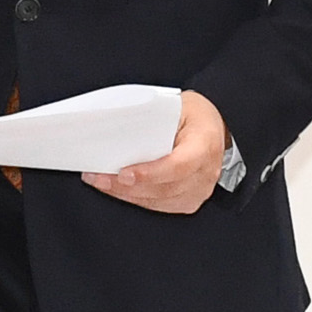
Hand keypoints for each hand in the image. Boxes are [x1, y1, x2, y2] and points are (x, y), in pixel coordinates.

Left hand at [85, 89, 228, 213]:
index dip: (150, 173)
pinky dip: (135, 198)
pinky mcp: (190, 200)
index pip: (178, 166)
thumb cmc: (194, 115)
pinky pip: (159, 205)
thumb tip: (116, 127)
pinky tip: (116, 190)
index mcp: (204, 144)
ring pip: (157, 200)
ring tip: (100, 182)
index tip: (124, 174)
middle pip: (163, 188)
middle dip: (125, 186)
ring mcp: (200, 189)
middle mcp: (206, 171)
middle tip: (98, 177)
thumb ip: (152, 119)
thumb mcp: (177, 106)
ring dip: (124, 193)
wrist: (213, 127)